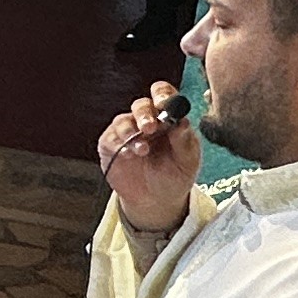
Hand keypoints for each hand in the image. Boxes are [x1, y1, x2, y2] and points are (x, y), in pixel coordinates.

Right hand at [97, 82, 199, 233]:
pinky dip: (119, 145)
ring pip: (123, 120)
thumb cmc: (175, 176)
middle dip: (144, 114)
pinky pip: (110, 138)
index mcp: (168, 119)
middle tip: (149, 128)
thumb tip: (183, 122)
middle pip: (141, 105)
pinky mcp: (112, 146)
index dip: (163, 95)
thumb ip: (184, 141)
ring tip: (142, 150)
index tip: (164, 104)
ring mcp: (128, 133)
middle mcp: (147, 122)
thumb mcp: (187, 161)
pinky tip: (129, 155)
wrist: (157, 202)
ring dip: (131, 132)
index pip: (164, 95)